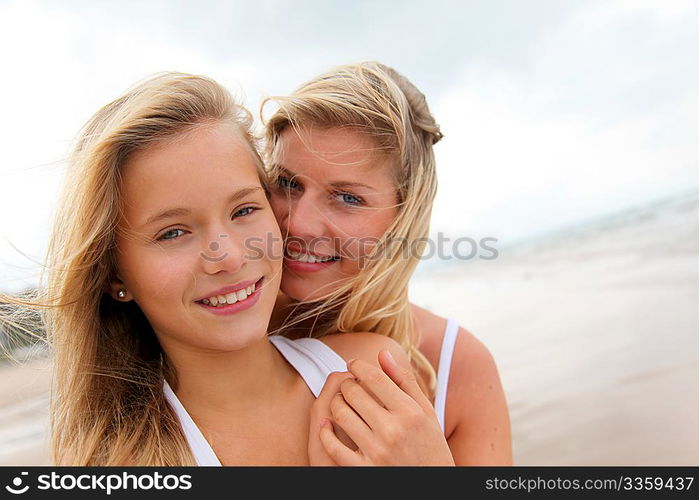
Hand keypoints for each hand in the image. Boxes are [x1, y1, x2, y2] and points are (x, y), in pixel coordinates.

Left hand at [317, 349, 454, 464]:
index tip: (353, 364)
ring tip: (341, 403)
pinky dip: (326, 432)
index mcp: (410, 412)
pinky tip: (328, 425)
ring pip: (340, 414)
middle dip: (347, 384)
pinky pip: (333, 446)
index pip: (374, 377)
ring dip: (336, 404)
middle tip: (349, 385)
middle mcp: (393, 430)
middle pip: (353, 392)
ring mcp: (377, 451)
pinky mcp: (364, 471)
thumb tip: (382, 353)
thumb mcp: (425, 412)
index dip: (358, 366)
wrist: (432, 489)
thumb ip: (404, 381)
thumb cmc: (430, 445)